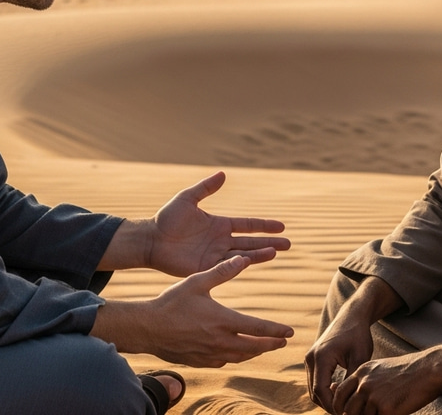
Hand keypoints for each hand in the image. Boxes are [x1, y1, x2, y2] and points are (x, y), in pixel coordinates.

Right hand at [92, 255, 294, 366]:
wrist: (148, 328)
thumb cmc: (172, 302)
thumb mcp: (197, 281)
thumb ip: (222, 271)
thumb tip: (243, 259)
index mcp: (223, 320)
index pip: (257, 328)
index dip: (275, 329)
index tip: (289, 331)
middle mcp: (220, 341)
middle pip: (254, 347)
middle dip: (271, 343)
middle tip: (283, 341)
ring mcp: (210, 354)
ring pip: (241, 356)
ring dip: (256, 352)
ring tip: (265, 347)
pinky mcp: (200, 361)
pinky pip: (224, 361)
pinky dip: (236, 357)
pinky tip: (236, 352)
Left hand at [147, 171, 290, 276]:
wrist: (151, 240)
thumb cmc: (167, 218)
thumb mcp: (188, 198)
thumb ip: (205, 188)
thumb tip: (224, 174)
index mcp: (220, 224)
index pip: (247, 225)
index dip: (264, 225)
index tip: (282, 225)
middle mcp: (221, 241)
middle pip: (251, 241)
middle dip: (270, 242)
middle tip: (289, 244)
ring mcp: (215, 256)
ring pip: (243, 255)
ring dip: (260, 254)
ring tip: (277, 252)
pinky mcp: (206, 268)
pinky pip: (227, 267)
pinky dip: (240, 264)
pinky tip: (252, 260)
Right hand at [305, 298, 373, 412]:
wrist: (351, 317)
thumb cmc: (358, 335)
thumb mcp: (359, 359)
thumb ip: (351, 381)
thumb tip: (349, 403)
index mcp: (321, 357)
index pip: (321, 391)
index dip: (333, 406)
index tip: (349, 412)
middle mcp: (311, 358)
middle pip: (314, 393)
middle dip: (330, 405)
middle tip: (348, 411)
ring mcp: (310, 358)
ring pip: (313, 389)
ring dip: (327, 399)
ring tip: (345, 404)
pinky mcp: (313, 358)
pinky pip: (315, 381)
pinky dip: (324, 390)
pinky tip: (340, 392)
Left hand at [330, 344, 441, 414]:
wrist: (426, 370)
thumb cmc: (404, 371)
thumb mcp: (378, 369)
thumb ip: (361, 380)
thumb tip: (343, 391)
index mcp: (361, 372)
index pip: (339, 393)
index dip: (340, 406)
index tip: (345, 413)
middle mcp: (364, 383)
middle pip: (347, 409)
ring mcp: (374, 396)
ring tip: (380, 412)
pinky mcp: (385, 409)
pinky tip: (390, 414)